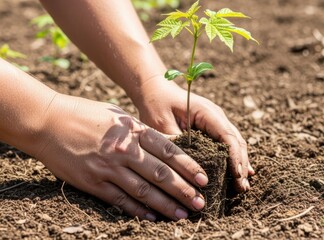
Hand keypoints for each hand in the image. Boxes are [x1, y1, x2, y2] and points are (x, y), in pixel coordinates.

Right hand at [36, 94, 208, 220]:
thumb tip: (166, 146)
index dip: (189, 167)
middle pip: (161, 174)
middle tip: (200, 202)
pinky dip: (138, 210)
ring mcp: (108, 168)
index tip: (203, 179)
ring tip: (183, 213)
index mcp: (133, 130)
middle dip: (183, 190)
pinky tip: (153, 217)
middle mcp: (124, 150)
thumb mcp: (117, 115)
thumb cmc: (85, 114)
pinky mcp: (92, 182)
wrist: (46, 121)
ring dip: (166, 204)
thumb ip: (140, 131)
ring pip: (144, 190)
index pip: (169, 151)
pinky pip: (120, 200)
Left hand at [135, 78, 254, 191]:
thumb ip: (176, 143)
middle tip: (242, 187)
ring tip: (243, 185)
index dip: (234, 156)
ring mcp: (217, 121)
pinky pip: (228, 144)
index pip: (227, 136)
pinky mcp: (212, 128)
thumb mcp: (162, 125)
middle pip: (236, 141)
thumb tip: (189, 166)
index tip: (236, 175)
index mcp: (206, 112)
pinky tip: (239, 174)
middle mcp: (216, 116)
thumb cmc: (157, 105)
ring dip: (240, 163)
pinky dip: (234, 158)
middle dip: (241, 164)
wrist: (156, 90)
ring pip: (235, 143)